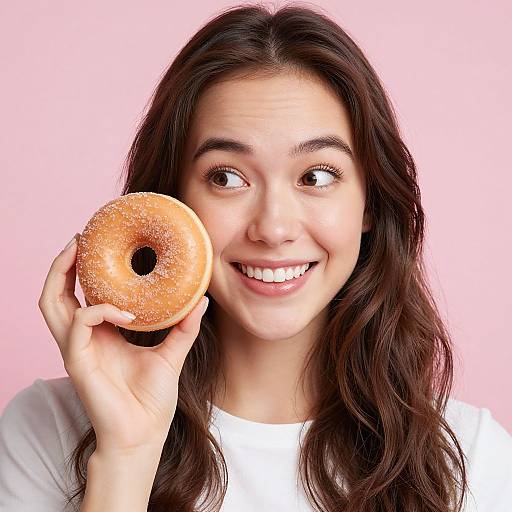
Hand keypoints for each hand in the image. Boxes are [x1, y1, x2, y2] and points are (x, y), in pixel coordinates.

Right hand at [38, 233, 208, 456]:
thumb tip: (201, 299)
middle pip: (55, 294)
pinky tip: (125, 312)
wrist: (143, 434)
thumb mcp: (172, 354)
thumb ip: (184, 326)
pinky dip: (99, 309)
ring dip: (61, 275)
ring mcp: (77, 349)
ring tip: (78, 251)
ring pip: (51, 304)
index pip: (81, 295)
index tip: (96, 244)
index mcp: (102, 334)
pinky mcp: (77, 362)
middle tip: (78, 239)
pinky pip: (79, 323)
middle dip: (61, 264)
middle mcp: (84, 338)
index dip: (82, 270)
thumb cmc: (152, 399)